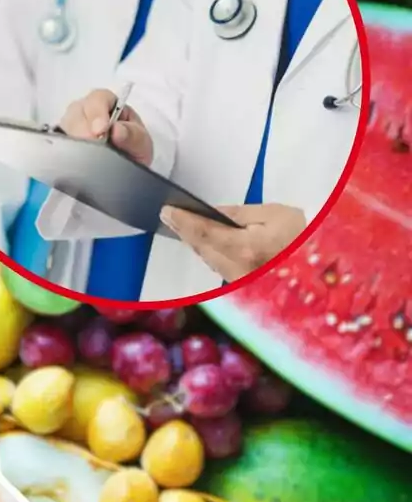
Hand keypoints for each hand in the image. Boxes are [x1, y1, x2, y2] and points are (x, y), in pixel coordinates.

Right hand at [58, 88, 152, 164]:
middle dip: (83, 129)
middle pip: (76, 111)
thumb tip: (117, 129)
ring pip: (65, 125)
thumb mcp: (141, 143)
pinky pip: (57, 140)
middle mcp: (87, 112)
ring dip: (74, 140)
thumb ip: (133, 135)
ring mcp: (73, 126)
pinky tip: (73, 157)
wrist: (125, 170)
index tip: (100, 130)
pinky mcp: (64, 142)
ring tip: (84, 154)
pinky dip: (64, 148)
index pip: (98, 98)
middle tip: (92, 146)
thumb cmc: (133, 150)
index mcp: (109, 104)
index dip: (97, 112)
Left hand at [161, 203, 306, 281]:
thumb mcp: (277, 214)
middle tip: (169, 215)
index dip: (183, 221)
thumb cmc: (310, 238)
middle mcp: (241, 270)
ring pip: (209, 261)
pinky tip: (204, 243)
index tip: (166, 210)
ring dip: (195, 243)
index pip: (204, 232)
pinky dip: (210, 254)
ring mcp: (244, 284)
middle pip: (202, 249)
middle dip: (185, 232)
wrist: (335, 267)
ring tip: (182, 225)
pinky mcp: (248, 291)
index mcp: (248, 248)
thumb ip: (239, 214)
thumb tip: (211, 212)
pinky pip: (221, 269)